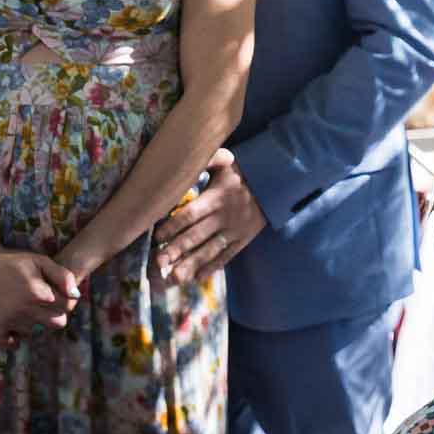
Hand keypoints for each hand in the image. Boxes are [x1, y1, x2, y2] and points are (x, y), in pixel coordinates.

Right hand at [0, 246, 78, 345]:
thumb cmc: (16, 261)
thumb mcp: (42, 261)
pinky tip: (18, 327)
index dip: (67, 300)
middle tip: (49, 304)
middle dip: (57, 314)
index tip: (60, 293)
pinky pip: (11, 340)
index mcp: (39, 293)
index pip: (66, 307)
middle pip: (57, 323)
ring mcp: (11, 318)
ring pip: (37, 331)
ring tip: (32, 307)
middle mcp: (26, 309)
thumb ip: (63, 276)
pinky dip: (15, 336)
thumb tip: (76, 295)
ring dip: (37, 323)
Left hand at [153, 148, 264, 283]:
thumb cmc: (243, 171)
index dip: (173, 226)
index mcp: (217, 197)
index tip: (156, 237)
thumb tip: (187, 154)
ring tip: (172, 279)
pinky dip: (212, 268)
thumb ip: (208, 159)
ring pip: (210, 251)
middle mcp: (225, 216)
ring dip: (190, 265)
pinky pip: (227, 256)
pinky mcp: (244, 239)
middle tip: (157, 264)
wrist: (277, 183)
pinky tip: (196, 278)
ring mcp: (235, 230)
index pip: (191, 214)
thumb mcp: (227, 161)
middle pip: (197, 236)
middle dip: (176, 250)